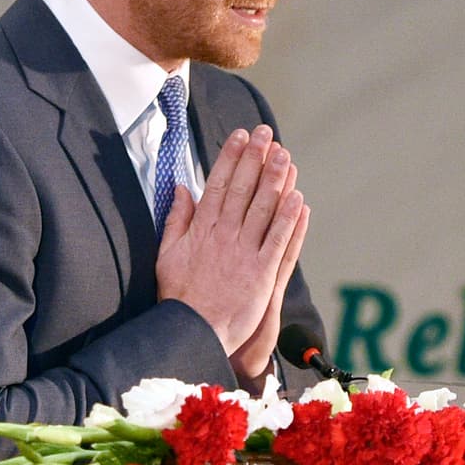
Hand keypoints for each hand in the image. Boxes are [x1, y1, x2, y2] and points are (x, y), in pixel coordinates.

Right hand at [155, 126, 308, 369]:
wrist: (192, 331)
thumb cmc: (179, 296)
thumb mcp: (166, 254)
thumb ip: (176, 220)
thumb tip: (181, 190)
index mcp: (202, 229)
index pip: (219, 183)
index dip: (231, 157)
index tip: (241, 135)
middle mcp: (224, 236)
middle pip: (244, 189)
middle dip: (256, 158)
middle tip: (267, 133)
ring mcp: (244, 253)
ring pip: (264, 210)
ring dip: (276, 181)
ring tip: (285, 156)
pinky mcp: (261, 274)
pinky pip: (278, 242)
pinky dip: (289, 220)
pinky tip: (299, 199)